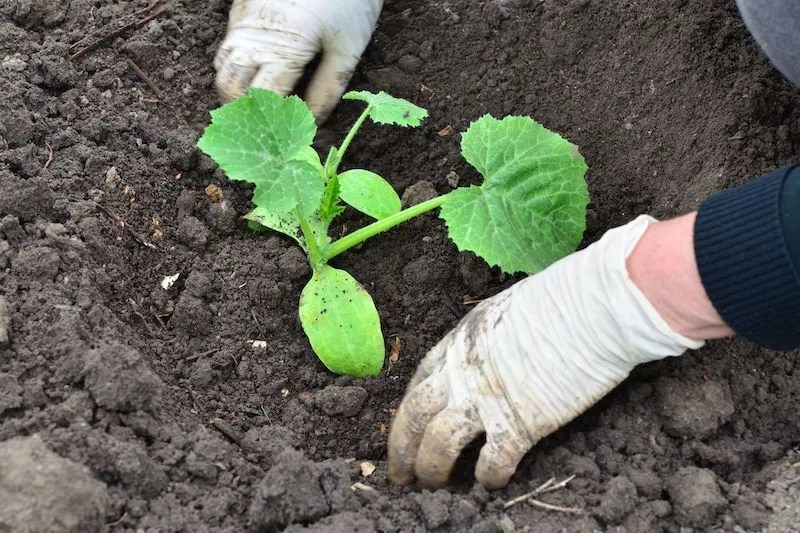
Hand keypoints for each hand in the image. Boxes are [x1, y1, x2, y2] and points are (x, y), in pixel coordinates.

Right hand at [214, 0, 382, 121]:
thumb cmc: (350, 2)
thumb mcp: (349, 51)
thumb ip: (328, 91)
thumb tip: (311, 125)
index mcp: (283, 48)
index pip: (263, 100)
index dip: (271, 123)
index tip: (284, 136)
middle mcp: (253, 34)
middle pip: (230, 86)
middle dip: (244, 109)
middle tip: (267, 126)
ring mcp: (242, 19)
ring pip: (222, 65)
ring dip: (237, 87)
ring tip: (263, 104)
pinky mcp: (240, 7)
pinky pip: (229, 44)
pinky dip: (239, 64)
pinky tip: (263, 71)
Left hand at [388, 216, 704, 488]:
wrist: (594, 307)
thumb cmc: (560, 298)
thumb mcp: (504, 310)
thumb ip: (488, 339)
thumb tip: (491, 355)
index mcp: (458, 341)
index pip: (418, 384)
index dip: (406, 413)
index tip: (403, 431)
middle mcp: (462, 371)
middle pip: (414, 416)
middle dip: (401, 449)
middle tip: (398, 475)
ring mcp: (486, 399)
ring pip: (439, 445)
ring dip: (431, 469)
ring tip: (432, 487)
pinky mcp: (518, 425)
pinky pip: (492, 462)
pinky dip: (487, 477)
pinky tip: (489, 484)